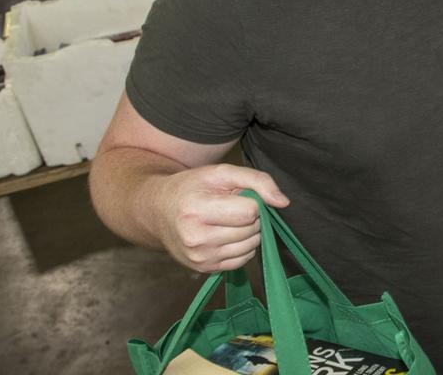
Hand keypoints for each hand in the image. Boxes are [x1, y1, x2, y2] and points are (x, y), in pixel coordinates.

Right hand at [151, 163, 289, 272]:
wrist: (158, 212)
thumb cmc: (192, 188)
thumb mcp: (221, 173)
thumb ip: (257, 180)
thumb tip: (283, 202)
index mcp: (197, 211)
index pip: (250, 211)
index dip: (251, 201)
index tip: (236, 195)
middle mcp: (196, 239)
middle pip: (252, 229)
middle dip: (250, 216)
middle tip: (229, 207)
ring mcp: (200, 258)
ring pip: (251, 246)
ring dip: (248, 232)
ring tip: (227, 220)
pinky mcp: (205, 269)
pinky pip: (243, 260)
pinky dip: (242, 246)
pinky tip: (225, 234)